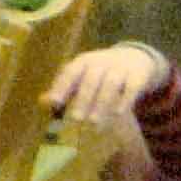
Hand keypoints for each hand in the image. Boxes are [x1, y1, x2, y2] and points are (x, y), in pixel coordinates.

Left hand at [47, 42, 170, 132]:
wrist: (134, 58)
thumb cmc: (100, 72)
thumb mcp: (82, 75)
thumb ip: (64, 88)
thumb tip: (43, 102)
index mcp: (83, 61)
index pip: (70, 72)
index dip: (62, 86)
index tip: (54, 102)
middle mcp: (100, 62)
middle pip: (90, 81)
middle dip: (82, 100)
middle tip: (75, 119)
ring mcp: (120, 68)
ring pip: (110, 85)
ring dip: (101, 104)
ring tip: (93, 122)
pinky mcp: (137, 76)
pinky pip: (131, 87)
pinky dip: (125, 99)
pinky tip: (118, 113)